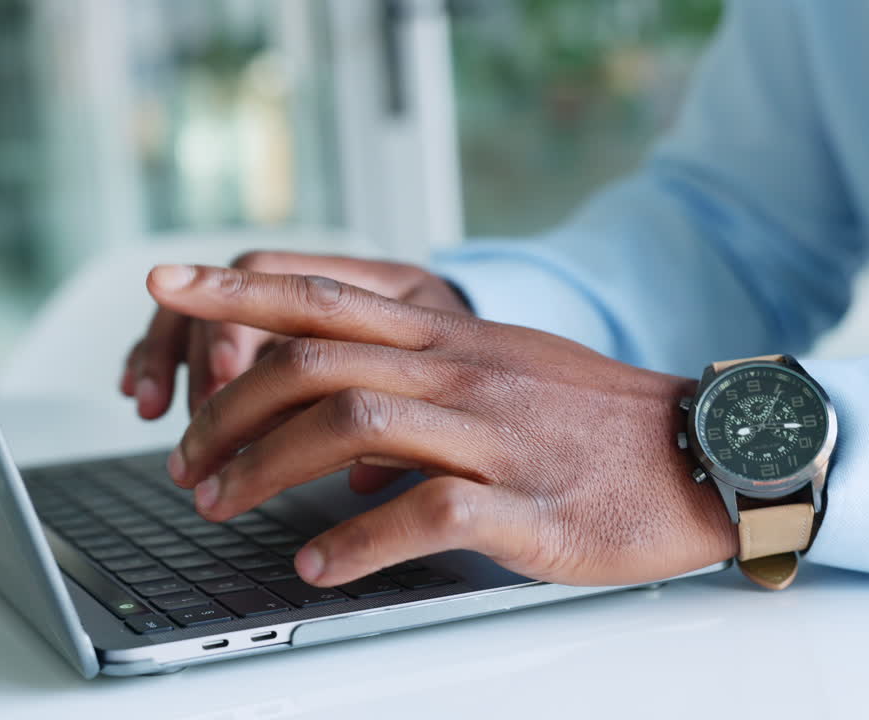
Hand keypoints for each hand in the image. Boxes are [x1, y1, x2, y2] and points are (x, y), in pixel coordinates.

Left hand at [149, 264, 737, 587]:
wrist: (704, 456)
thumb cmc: (590, 420)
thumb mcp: (499, 369)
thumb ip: (415, 379)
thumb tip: (330, 427)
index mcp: (449, 337)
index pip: (321, 295)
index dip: (234, 289)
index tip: (164, 284)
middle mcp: (460, 371)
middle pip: (315, 361)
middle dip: (228, 408)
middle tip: (185, 461)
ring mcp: (493, 433)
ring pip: (352, 423)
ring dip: (267, 466)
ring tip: (218, 504)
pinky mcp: (526, 504)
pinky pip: (424, 511)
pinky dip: (353, 540)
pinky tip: (314, 565)